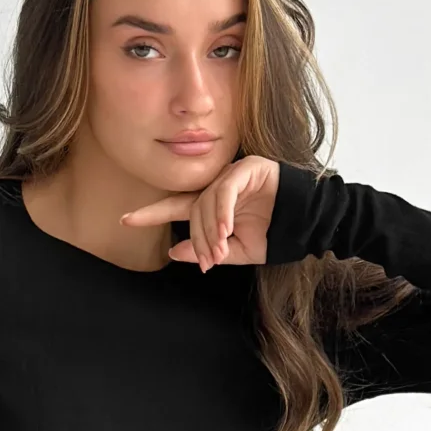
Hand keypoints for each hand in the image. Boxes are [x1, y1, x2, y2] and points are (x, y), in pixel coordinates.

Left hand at [122, 155, 281, 271]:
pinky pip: (225, 190)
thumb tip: (174, 251)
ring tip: (221, 252)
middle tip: (210, 262)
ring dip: (211, 232)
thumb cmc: (273, 236)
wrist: (305, 225)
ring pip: (206, 202)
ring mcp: (231, 175)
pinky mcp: (247, 168)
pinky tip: (227, 230)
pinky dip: (222, 212)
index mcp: (212, 205)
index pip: (175, 206)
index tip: (125, 220)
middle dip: (198, 239)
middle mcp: (217, 187)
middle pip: (192, 211)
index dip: (151, 213)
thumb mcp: (235, 251)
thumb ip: (206, 251)